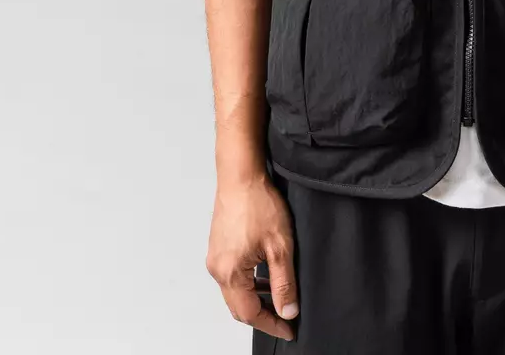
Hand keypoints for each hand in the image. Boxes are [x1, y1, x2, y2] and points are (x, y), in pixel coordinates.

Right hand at [206, 170, 299, 340]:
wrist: (241, 175)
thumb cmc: (258, 203)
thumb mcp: (280, 246)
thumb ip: (284, 283)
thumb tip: (288, 311)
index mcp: (230, 273)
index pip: (250, 313)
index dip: (272, 324)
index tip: (289, 329)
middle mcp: (217, 269)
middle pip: (239, 306)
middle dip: (263, 315)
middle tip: (286, 317)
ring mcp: (215, 257)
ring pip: (235, 291)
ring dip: (256, 298)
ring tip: (280, 296)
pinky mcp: (218, 247)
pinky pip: (232, 275)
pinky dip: (249, 282)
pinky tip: (265, 274)